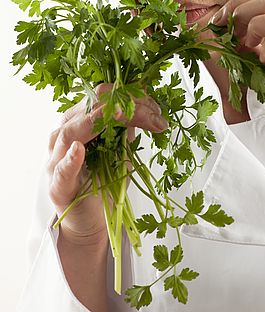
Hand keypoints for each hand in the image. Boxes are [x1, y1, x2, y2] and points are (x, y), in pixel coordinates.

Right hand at [47, 83, 167, 244]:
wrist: (92, 220)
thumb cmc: (105, 182)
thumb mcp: (122, 149)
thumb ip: (127, 127)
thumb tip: (147, 103)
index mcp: (78, 122)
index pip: (101, 97)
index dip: (130, 96)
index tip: (156, 107)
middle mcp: (63, 136)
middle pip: (89, 109)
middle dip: (124, 106)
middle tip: (153, 113)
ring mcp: (57, 161)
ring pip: (71, 132)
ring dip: (97, 121)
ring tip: (119, 114)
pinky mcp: (58, 187)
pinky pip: (61, 170)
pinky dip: (70, 159)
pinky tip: (78, 150)